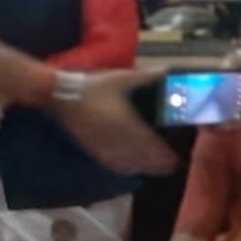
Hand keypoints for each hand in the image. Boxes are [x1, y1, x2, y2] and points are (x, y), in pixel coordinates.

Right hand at [54, 68, 174, 176]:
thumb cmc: (93, 87)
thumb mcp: (120, 78)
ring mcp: (105, 147)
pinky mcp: (94, 150)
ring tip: (159, 170)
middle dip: (159, 164)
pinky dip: (127, 169)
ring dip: (146, 168)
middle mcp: (118, 139)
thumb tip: (166, 70)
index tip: (177, 158)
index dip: (164, 153)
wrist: (63, 97)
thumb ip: (145, 76)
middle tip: (173, 166)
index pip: (150, 143)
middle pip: (143, 158)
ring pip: (130, 164)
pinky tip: (133, 169)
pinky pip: (113, 165)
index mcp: (126, 123)